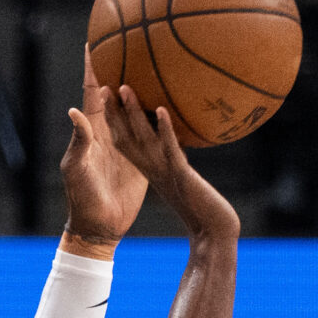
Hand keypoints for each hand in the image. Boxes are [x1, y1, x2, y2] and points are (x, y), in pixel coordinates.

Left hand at [61, 48, 149, 253]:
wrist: (100, 227)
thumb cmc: (83, 200)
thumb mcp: (78, 170)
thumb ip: (78, 141)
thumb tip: (74, 110)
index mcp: (93, 132)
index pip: (92, 93)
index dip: (92, 69)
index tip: (93, 42)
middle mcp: (110, 134)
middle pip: (115, 95)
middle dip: (118, 69)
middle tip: (127, 42)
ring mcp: (128, 146)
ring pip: (136, 110)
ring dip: (142, 89)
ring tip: (152, 65)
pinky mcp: (144, 160)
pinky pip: (155, 133)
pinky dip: (161, 118)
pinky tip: (173, 107)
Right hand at [106, 85, 238, 242]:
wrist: (213, 232)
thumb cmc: (202, 206)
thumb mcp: (182, 179)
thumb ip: (173, 161)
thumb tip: (173, 141)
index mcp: (149, 169)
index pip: (123, 139)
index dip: (112, 119)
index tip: (104, 94)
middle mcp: (152, 168)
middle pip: (126, 135)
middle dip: (114, 111)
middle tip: (104, 85)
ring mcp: (165, 171)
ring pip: (144, 139)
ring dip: (134, 114)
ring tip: (125, 88)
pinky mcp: (181, 175)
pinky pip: (171, 150)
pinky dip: (165, 130)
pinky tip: (162, 111)